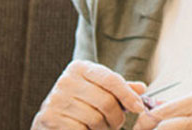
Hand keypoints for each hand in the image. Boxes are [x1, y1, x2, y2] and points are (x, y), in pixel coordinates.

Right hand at [32, 60, 147, 129]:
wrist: (50, 120)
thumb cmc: (79, 104)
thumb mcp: (98, 90)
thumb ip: (119, 89)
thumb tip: (141, 88)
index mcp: (79, 68)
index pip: (111, 79)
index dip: (128, 95)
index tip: (139, 108)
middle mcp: (66, 81)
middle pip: (106, 101)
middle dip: (117, 117)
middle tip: (116, 123)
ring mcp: (57, 100)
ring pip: (96, 118)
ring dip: (104, 128)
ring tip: (100, 127)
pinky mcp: (51, 118)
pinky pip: (83, 129)